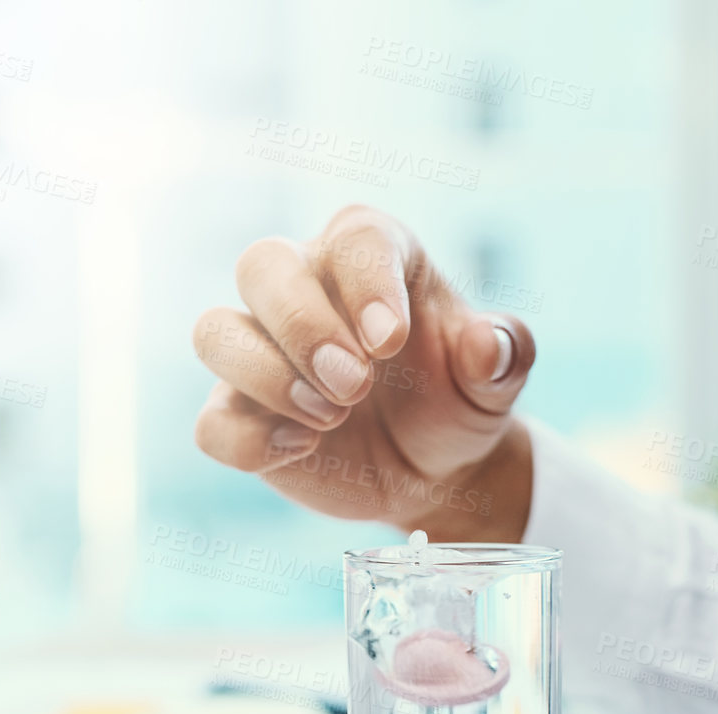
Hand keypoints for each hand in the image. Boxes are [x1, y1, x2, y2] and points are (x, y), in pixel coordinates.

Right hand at [191, 204, 535, 540]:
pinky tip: (302, 450)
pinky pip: (211, 423)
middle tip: (356, 386)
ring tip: (332, 418)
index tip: (391, 342)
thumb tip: (489, 344)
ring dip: (265, 376)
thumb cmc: (458, 401)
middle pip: (261, 265)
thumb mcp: (497, 381)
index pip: (354, 238)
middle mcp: (305, 288)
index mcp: (372, 257)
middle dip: (303, 326)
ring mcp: (261, 352)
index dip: (366, 284)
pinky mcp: (239, 415)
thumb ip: (506, 353)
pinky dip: (248, 441)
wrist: (433, 469)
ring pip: (215, 332)